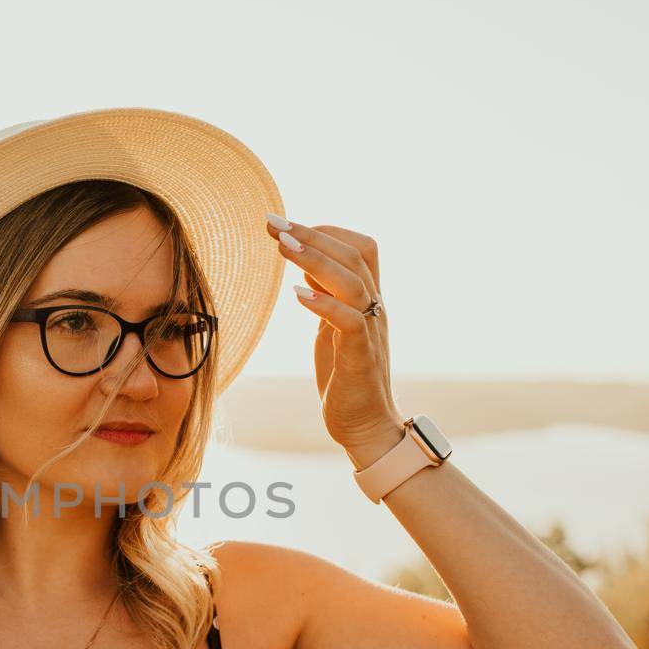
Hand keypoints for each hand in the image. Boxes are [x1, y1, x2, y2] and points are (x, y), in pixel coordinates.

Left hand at [264, 215, 405, 461]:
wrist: (366, 426)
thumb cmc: (346, 377)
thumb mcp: (332, 329)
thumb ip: (326, 297)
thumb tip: (306, 267)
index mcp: (369, 299)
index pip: (360, 248)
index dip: (327, 230)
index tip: (289, 225)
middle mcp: (375, 309)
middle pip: (354, 255)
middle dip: (311, 234)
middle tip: (273, 222)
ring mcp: (372, 331)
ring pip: (352, 282)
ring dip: (315, 260)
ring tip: (281, 247)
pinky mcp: (361, 357)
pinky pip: (350, 322)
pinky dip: (324, 304)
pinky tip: (297, 295)